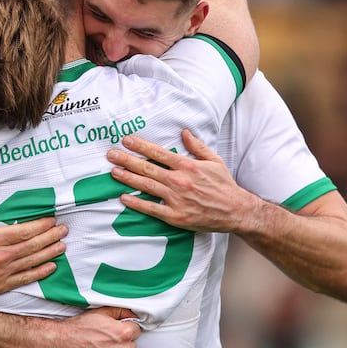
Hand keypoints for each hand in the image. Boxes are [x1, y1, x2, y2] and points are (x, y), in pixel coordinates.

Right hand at [0, 192, 66, 297]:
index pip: (23, 231)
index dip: (40, 225)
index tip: (51, 220)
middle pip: (32, 245)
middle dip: (50, 237)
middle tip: (63, 230)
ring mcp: (0, 273)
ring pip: (32, 261)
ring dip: (49, 253)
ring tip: (62, 246)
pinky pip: (25, 279)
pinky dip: (40, 272)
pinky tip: (51, 267)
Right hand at [37, 307, 140, 347]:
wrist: (57, 345)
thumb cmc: (76, 328)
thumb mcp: (99, 312)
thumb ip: (120, 311)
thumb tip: (132, 313)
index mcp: (123, 334)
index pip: (136, 331)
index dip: (124, 330)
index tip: (113, 332)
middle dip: (120, 345)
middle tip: (102, 342)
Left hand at [106, 129, 255, 231]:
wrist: (235, 211)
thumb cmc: (224, 186)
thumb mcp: (214, 161)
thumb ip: (197, 146)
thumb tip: (184, 132)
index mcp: (187, 166)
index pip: (158, 153)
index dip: (141, 146)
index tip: (126, 140)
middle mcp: (179, 181)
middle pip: (147, 168)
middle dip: (127, 160)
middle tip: (111, 155)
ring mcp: (176, 199)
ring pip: (146, 186)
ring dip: (127, 178)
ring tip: (113, 172)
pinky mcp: (175, 216)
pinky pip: (151, 208)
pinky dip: (137, 203)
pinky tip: (124, 197)